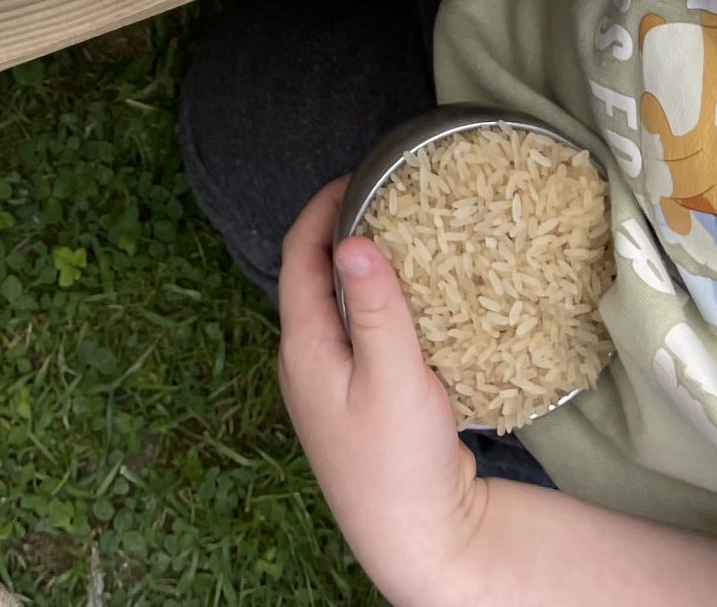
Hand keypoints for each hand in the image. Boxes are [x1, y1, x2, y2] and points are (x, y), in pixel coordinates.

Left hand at [279, 179, 487, 606]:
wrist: (419, 542)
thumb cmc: (402, 464)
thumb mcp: (395, 378)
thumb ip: (375, 309)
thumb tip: (354, 239)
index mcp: (303, 349)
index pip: (297, 255)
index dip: (322, 208)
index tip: (356, 174)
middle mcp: (304, 362)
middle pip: (311, 275)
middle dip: (341, 229)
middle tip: (384, 196)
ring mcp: (327, 385)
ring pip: (335, 305)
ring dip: (359, 267)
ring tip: (400, 236)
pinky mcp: (354, 402)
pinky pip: (356, 333)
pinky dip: (375, 304)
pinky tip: (411, 302)